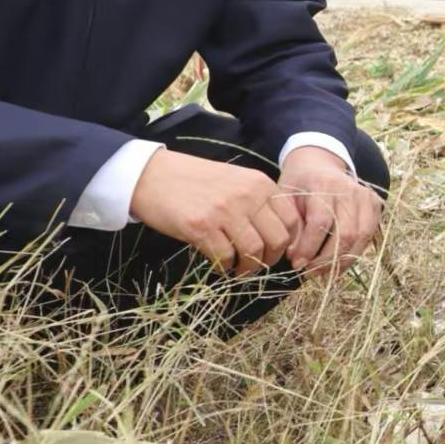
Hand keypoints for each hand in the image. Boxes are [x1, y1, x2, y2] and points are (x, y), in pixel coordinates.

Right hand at [129, 150, 301, 276]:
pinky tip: (219, 264)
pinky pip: (224, 257)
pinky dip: (224, 266)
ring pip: (253, 251)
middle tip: (257, 264)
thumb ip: (258, 201)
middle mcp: (248, 196)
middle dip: (270, 258)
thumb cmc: (196, 181)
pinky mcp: (201, 227)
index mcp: (260, 184)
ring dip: (247, 266)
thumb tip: (277, 235)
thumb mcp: (237, 181)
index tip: (276, 252)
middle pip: (277, 239)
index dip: (288, 242)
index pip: (291, 220)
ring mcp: (224, 211)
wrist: (153, 175)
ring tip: (238, 268)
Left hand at [279, 146, 383, 276]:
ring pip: (361, 237)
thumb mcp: (285, 199)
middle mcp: (349, 189)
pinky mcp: (375, 204)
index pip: (321, 222)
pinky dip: (354, 253)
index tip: (297, 264)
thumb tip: (297, 257)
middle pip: (345, 233)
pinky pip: (369, 236)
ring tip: (324, 272)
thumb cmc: (298, 185)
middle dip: (326, 260)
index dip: (309, 247)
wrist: (319, 165)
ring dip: (342, 261)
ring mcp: (366, 196)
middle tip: (310, 273)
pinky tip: (338, 262)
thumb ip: (291, 227)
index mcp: (323, 185)